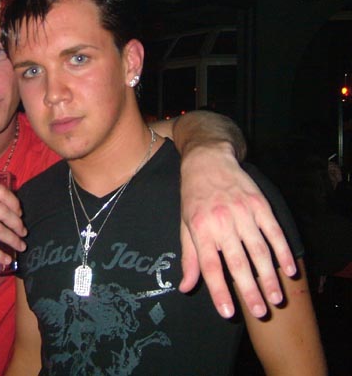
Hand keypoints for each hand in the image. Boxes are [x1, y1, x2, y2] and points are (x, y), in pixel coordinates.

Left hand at [178, 143, 296, 318]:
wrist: (208, 160)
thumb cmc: (193, 196)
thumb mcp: (184, 224)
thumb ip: (189, 257)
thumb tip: (185, 287)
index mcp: (200, 229)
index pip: (210, 266)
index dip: (218, 290)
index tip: (227, 312)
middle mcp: (221, 222)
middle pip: (238, 262)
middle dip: (250, 289)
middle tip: (260, 312)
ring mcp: (243, 212)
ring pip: (259, 249)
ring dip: (269, 276)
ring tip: (276, 297)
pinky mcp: (259, 204)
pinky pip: (274, 231)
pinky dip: (283, 251)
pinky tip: (288, 269)